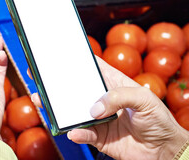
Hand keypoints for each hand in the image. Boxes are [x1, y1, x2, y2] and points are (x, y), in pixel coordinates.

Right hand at [31, 56, 188, 159]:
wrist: (163, 150)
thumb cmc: (158, 119)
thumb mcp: (143, 99)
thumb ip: (119, 97)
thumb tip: (94, 109)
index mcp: (112, 83)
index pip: (91, 68)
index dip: (75, 60)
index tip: (58, 53)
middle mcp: (101, 99)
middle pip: (75, 88)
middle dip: (57, 83)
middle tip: (41, 77)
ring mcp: (97, 117)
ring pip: (72, 110)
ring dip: (57, 107)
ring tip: (44, 102)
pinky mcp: (97, 136)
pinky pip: (82, 133)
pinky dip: (76, 132)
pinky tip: (73, 131)